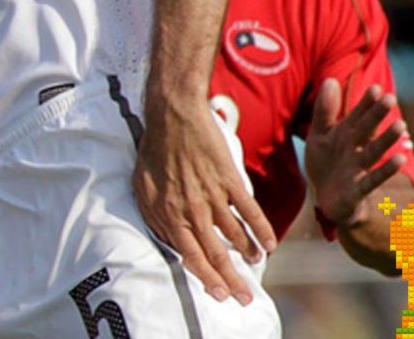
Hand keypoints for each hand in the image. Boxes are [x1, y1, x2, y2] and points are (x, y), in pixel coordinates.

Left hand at [132, 99, 275, 303]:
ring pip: (235, 235)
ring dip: (247, 253)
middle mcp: (192, 210)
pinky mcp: (230, 180)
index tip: (219, 295)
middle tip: (244, 298)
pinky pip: (250, 211)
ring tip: (255, 264)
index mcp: (169, 215)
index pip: (190, 256)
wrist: (173, 115)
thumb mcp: (143, 188)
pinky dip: (261, 230)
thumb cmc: (154, 151)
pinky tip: (270, 244)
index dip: (206, 278)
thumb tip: (169, 242)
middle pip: (215, 254)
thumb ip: (156, 218)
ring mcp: (213, 196)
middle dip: (231, 280)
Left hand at [303, 79, 409, 227]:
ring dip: (386, 140)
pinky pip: (372, 179)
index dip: (365, 103)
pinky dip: (384, 170)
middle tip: (390, 98)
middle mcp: (356, 149)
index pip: (357, 115)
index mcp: (346, 134)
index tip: (375, 88)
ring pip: (373, 152)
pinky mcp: (357, 190)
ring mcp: (358, 169)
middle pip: (367, 130)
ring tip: (400, 125)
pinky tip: (399, 159)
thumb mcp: (320, 134)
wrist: (323, 197)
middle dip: (377, 115)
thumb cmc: (326, 162)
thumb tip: (331, 79)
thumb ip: (325, 110)